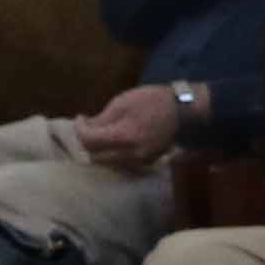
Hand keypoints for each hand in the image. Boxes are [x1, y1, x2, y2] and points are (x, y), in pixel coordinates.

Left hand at [71, 82, 185, 170]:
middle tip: (88, 127)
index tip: (81, 117)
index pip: (88, 140)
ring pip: (108, 162)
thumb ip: (102, 118)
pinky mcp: (147, 162)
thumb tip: (86, 127)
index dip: (79, 128)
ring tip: (101, 133)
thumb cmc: (153, 101)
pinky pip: (122, 162)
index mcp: (123, 137)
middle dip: (87, 142)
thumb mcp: (123, 102)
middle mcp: (129, 155)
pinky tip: (117, 141)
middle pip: (95, 156)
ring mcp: (139, 161)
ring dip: (99, 150)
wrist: (185, 112)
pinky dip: (113, 153)